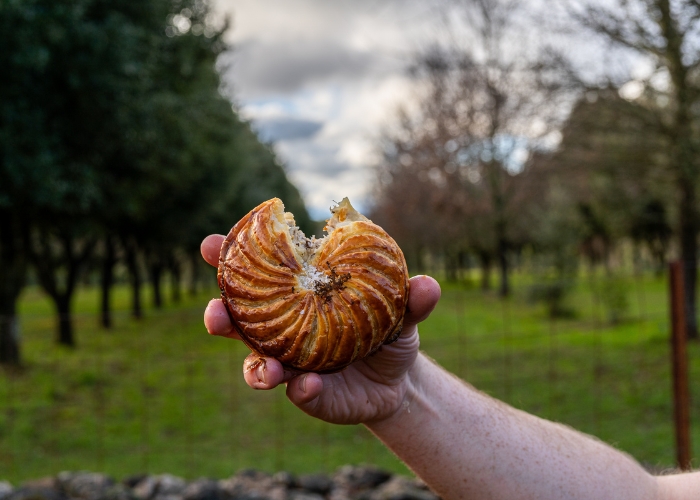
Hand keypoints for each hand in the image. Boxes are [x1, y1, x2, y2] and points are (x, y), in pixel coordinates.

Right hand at [201, 234, 440, 424]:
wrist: (400, 381)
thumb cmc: (389, 330)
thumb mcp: (402, 312)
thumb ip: (411, 299)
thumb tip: (428, 285)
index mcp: (299, 295)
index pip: (259, 272)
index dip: (229, 258)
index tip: (211, 243)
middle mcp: (285, 327)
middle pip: (239, 320)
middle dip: (220, 315)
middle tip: (216, 313)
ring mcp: (291, 362)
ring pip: (255, 364)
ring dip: (254, 366)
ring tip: (268, 369)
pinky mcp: (306, 393)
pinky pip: (295, 392)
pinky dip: (300, 389)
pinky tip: (309, 387)